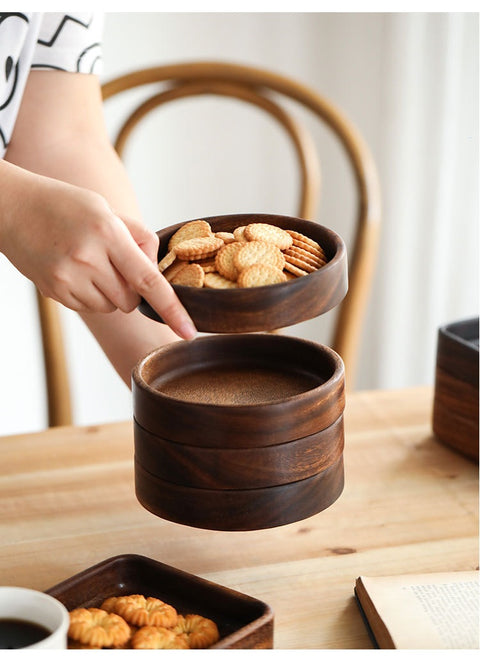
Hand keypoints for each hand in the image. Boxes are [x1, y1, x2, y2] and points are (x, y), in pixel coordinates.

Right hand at [0, 168, 196, 339]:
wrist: (11, 208)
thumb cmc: (65, 205)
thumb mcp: (106, 209)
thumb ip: (138, 238)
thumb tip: (157, 269)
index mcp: (106, 232)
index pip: (148, 279)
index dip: (172, 308)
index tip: (189, 332)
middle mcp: (86, 258)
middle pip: (131, 299)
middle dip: (133, 288)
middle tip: (114, 262)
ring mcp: (67, 279)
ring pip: (112, 307)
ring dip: (112, 293)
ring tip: (91, 263)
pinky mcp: (54, 293)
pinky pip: (90, 308)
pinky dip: (92, 295)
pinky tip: (76, 271)